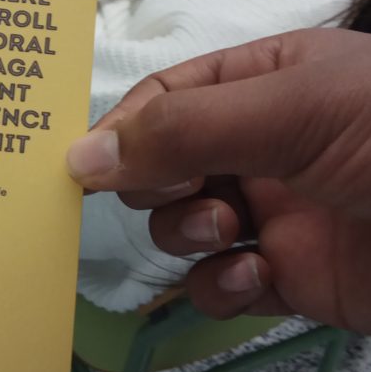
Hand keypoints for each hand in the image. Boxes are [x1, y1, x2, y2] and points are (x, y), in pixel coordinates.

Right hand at [66, 28, 370, 337]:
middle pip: (164, 168)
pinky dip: (224, 288)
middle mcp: (262, 146)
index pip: (166, 99)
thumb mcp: (293, 109)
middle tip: (184, 192)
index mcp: (263, 83)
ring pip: (184, 231)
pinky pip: (226, 286)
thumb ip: (183, 129)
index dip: (123, 132)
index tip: (81, 170)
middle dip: (157, 186)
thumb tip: (76, 157)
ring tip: (225, 230)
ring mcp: (275, 214)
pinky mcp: (294, 279)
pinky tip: (257, 278)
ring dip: (188, 236)